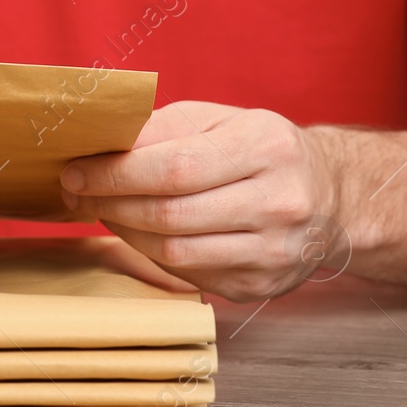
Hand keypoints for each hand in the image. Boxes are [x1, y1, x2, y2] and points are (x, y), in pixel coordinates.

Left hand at [60, 102, 346, 301]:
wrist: (332, 197)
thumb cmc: (260, 151)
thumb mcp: (218, 120)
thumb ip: (160, 130)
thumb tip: (99, 148)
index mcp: (267, 148)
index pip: (174, 168)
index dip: (113, 175)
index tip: (74, 172)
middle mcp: (279, 203)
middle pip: (169, 215)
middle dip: (109, 204)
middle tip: (78, 193)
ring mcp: (273, 252)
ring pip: (173, 252)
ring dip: (124, 232)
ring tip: (104, 211)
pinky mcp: (259, 286)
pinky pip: (187, 274)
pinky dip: (151, 254)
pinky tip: (140, 232)